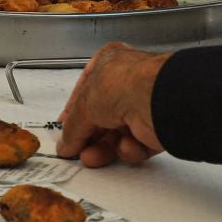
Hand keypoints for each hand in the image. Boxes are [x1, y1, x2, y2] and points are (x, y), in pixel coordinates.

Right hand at [57, 42, 170, 167]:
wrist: (157, 101)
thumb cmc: (124, 84)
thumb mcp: (83, 105)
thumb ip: (72, 127)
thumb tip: (65, 143)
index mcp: (109, 64)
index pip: (86, 91)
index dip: (74, 113)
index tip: (64, 129)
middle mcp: (127, 83)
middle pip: (101, 117)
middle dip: (88, 137)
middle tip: (75, 150)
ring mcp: (142, 106)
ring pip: (117, 135)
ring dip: (104, 148)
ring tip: (92, 157)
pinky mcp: (155, 128)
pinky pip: (135, 145)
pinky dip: (129, 149)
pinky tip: (126, 145)